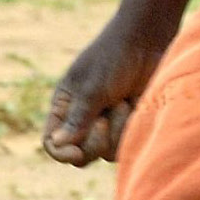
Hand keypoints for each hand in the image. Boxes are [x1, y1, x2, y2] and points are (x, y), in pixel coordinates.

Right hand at [42, 16, 174, 166]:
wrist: (147, 45)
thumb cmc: (114, 58)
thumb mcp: (93, 87)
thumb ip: (77, 118)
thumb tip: (57, 143)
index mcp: (64, 107)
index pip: (52, 142)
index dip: (61, 153)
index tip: (76, 152)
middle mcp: (82, 120)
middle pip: (80, 155)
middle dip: (94, 141)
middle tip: (104, 118)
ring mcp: (107, 126)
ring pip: (106, 153)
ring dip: (116, 129)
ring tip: (123, 102)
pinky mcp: (128, 127)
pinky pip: (125, 145)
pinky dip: (130, 128)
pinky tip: (134, 106)